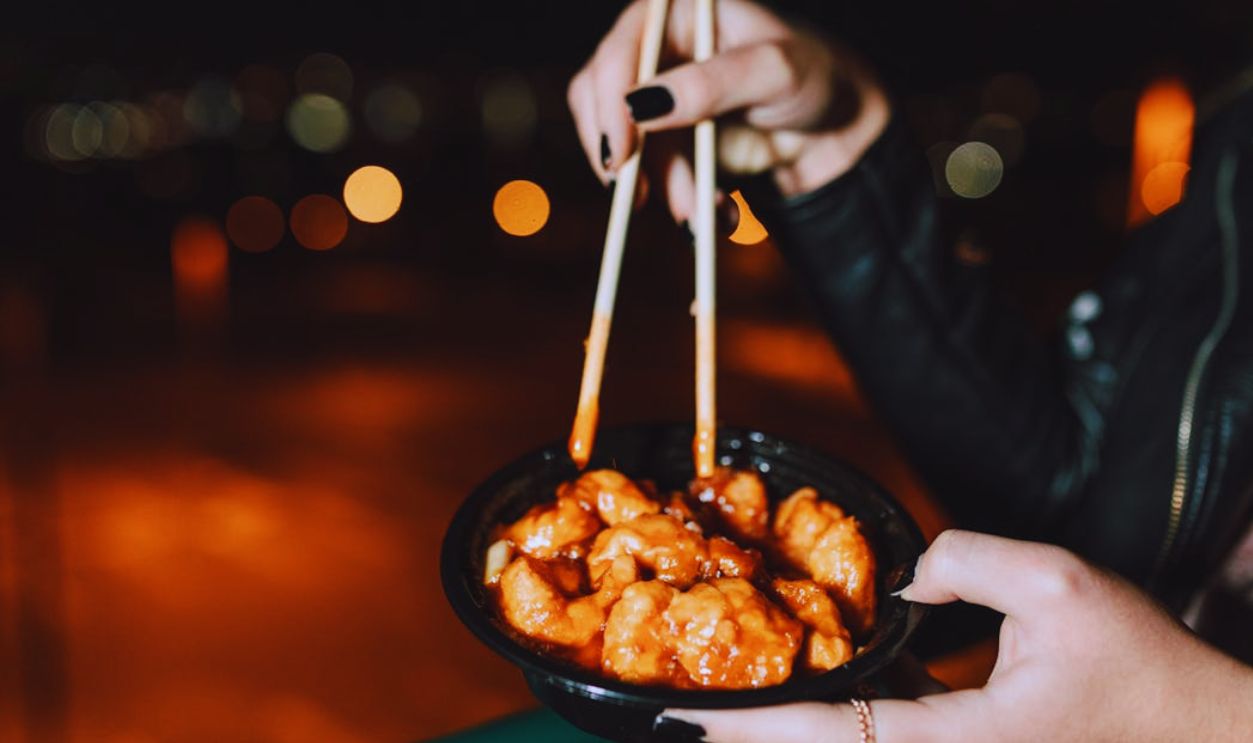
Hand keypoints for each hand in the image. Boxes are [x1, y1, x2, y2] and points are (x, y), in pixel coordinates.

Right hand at [567, 0, 889, 223]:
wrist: (837, 127)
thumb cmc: (815, 76)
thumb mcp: (775, 71)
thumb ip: (712, 83)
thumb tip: (641, 104)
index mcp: (676, 12)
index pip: (619, 52)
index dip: (609, 101)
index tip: (621, 152)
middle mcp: (656, 50)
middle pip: (602, 103)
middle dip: (628, 157)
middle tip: (640, 199)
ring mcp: (657, 99)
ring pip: (625, 150)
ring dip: (662, 189)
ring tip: (703, 216)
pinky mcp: (666, 142)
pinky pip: (650, 176)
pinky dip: (677, 199)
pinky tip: (714, 211)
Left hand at [659, 529, 1252, 741]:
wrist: (1212, 739)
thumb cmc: (1147, 676)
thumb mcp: (1062, 588)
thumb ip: (969, 562)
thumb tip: (904, 578)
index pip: (830, 735)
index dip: (747, 726)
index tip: (681, 714)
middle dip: (754, 731)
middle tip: (683, 706)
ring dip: (796, 724)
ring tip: (730, 697)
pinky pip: (891, 737)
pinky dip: (846, 715)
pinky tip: (816, 688)